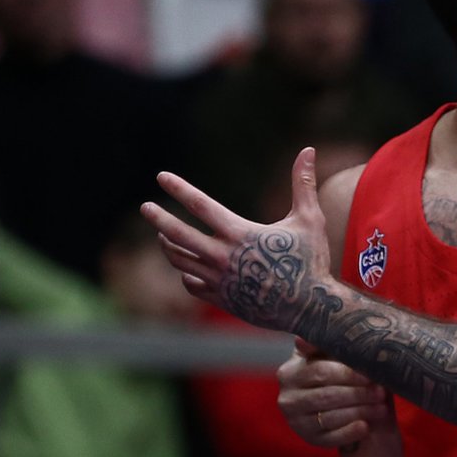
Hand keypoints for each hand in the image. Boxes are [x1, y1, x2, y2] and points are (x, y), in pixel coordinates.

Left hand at [142, 149, 330, 335]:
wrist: (311, 307)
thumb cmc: (311, 259)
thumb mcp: (309, 219)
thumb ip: (303, 183)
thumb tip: (308, 149)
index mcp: (239, 233)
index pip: (199, 205)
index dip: (179, 188)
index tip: (161, 177)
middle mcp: (223, 256)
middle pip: (177, 234)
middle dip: (157, 218)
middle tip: (145, 208)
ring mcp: (219, 280)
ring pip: (179, 259)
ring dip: (168, 244)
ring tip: (164, 234)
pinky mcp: (221, 298)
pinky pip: (191, 284)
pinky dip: (186, 273)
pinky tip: (188, 266)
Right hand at [278, 337, 390, 446]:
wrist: (338, 402)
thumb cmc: (336, 370)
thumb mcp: (328, 353)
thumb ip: (322, 344)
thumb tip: (303, 339)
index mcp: (290, 372)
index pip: (321, 372)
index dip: (348, 374)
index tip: (371, 374)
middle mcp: (288, 399)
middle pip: (327, 396)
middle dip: (358, 394)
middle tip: (381, 392)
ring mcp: (297, 422)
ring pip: (330, 417)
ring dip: (359, 412)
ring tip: (381, 407)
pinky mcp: (309, 439)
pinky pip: (331, 438)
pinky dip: (350, 432)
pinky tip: (366, 427)